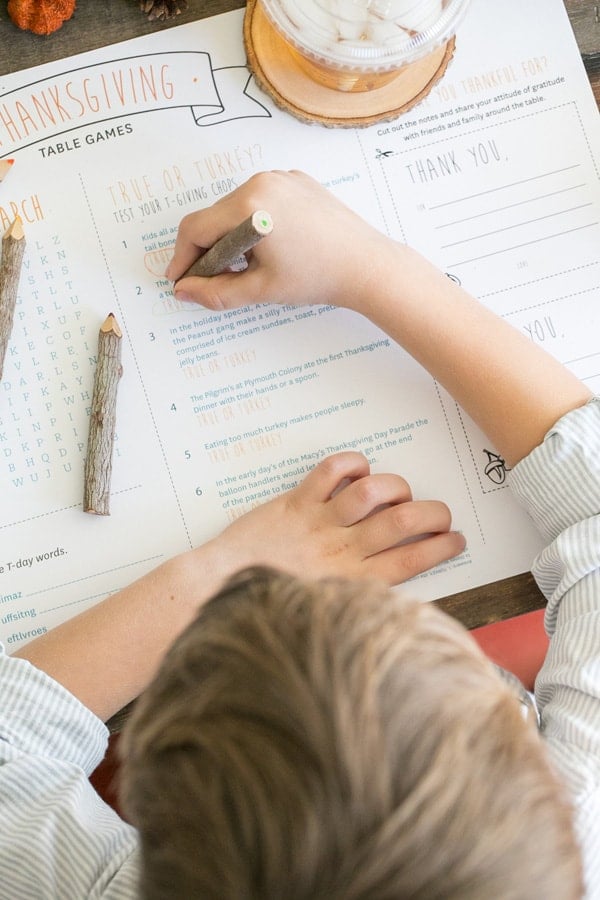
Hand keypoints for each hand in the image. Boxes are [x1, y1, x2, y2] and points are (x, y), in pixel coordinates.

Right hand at [165, 170, 400, 312]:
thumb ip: (216, 292)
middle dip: (209, 249)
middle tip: (214, 280)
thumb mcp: (260, 289)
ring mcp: (281, 178)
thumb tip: (185, 292)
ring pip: (236, 208)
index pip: (196, 228)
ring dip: (232, 237)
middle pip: (215, 217)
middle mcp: (261, 182)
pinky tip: (271, 249)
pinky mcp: (298, 181)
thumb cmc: (318, 277)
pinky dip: (255, 223)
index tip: (180, 279)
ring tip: (248, 267)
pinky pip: (262, 200)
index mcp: (248, 206)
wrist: (367, 265)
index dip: (182, 257)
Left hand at [197, 451, 465, 586]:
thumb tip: (393, 575)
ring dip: (396, 487)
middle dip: (434, 513)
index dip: (442, 547)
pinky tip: (359, 470)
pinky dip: (353, 462)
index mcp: (351, 581)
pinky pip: (332, 469)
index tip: (456, 538)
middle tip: (440, 514)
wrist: (222, 583)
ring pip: (373, 492)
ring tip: (399, 493)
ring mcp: (318, 522)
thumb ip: (359, 592)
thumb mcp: (325, 607)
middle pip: (403, 523)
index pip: (412, 561)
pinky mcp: (296, 501)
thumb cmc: (273, 599)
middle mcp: (340, 551)